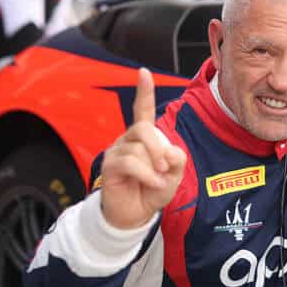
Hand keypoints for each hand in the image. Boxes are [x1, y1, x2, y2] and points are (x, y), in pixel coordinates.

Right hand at [100, 68, 186, 228]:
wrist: (135, 214)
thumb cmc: (152, 191)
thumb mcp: (173, 176)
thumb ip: (177, 161)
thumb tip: (171, 151)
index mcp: (144, 138)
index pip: (143, 110)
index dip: (144, 91)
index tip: (144, 72)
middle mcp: (128, 139)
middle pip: (143, 128)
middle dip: (158, 147)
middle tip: (165, 167)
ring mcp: (116, 151)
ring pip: (138, 147)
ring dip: (153, 166)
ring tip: (157, 181)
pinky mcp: (110, 165)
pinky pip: (129, 162)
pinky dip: (146, 174)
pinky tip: (152, 184)